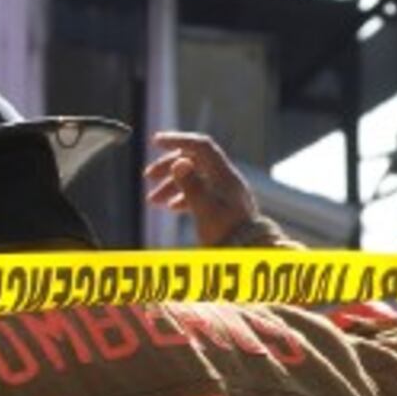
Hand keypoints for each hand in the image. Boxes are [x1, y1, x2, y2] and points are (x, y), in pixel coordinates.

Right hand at [144, 131, 262, 247]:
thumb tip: (178, 161)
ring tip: (153, 200)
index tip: (156, 141)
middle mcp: (226, 180)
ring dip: (171, 185)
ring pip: (194, 178)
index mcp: (224, 175)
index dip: (178, 140)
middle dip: (169, 167)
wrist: (248, 255)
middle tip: (148, 176)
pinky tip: (170, 207)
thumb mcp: (204, 209)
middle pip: (194, 161)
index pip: (201, 146)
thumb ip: (191, 185)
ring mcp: (225, 193)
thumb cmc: (227, 234)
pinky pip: (199, 193)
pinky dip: (182, 196)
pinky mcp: (222, 206)